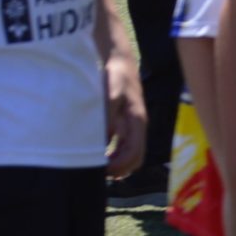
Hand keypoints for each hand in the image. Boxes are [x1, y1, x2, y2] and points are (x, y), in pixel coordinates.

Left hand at [103, 51, 145, 176]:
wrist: (121, 63)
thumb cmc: (115, 77)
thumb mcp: (109, 96)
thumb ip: (106, 118)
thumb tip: (101, 142)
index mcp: (138, 123)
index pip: (134, 154)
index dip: (119, 165)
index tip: (101, 169)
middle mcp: (138, 128)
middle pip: (135, 160)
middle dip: (119, 169)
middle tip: (97, 173)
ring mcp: (132, 128)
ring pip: (130, 155)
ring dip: (117, 165)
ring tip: (97, 168)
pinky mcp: (125, 125)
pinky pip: (123, 147)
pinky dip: (113, 156)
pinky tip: (98, 156)